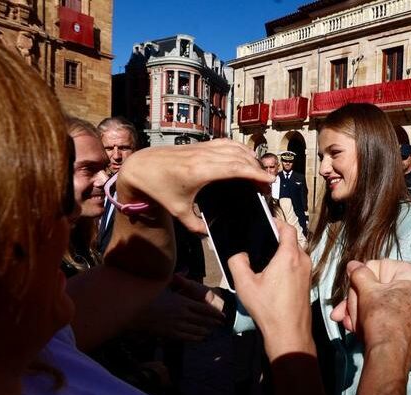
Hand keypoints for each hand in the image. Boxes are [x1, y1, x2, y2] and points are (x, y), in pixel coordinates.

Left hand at [116, 139, 273, 233]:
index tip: (269, 180)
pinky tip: (245, 157)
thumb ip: (195, 225)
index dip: (255, 173)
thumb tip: (208, 235)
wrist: (141, 167)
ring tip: (259, 171)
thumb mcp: (177, 211)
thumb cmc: (158, 187)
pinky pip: (226, 143)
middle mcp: (204, 156)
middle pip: (240, 157)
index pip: (236, 168)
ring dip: (250, 157)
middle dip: (257, 169)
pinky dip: (240, 149)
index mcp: (200, 172)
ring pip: (235, 147)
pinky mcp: (201, 145)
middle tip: (266, 184)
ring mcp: (203, 148)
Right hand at [132, 276, 224, 340]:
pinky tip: (200, 338)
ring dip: (204, 330)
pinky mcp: (170, 334)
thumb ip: (177, 278)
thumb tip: (185, 269)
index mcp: (183, 302)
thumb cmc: (148, 296)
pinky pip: (186, 337)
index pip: (203, 308)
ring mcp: (177, 325)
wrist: (134, 312)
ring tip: (211, 332)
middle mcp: (182, 314)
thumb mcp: (164, 284)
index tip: (222, 315)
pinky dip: (195, 338)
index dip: (214, 313)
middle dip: (212, 322)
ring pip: (195, 329)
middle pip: (202, 320)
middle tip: (220, 324)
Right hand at [227, 219, 313, 359]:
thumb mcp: (244, 284)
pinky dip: (287, 264)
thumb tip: (240, 254)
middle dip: (277, 238)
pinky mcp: (308, 283)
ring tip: (264, 260)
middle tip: (260, 242)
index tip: (266, 221)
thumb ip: (237, 262)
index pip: (287, 228)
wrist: (289, 333)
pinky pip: (298, 265)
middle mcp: (303, 261)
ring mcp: (308, 272)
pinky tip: (273, 275)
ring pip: (295, 253)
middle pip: (291, 240)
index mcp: (289, 256)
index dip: (276, 222)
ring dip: (282, 252)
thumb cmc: (268, 308)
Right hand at [332, 262, 410, 394]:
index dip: (372, 288)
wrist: (388, 355)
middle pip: (391, 302)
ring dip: (375, 321)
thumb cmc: (381, 321)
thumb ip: (361, 275)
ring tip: (358, 328)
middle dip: (368, 307)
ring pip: (395, 320)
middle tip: (353, 315)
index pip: (391, 282)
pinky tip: (373, 338)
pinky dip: (387, 335)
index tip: (361, 295)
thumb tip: (354, 265)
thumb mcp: (367, 291)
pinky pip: (400, 336)